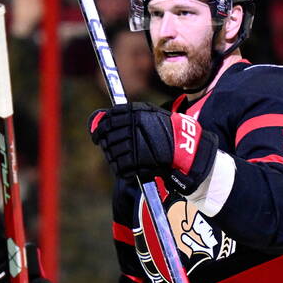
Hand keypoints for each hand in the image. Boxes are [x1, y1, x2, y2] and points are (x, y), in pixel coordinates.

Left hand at [89, 103, 218, 194]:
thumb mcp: (149, 113)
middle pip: (106, 137)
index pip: (106, 121)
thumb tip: (102, 116)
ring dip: (114, 157)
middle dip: (105, 144)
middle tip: (108, 148)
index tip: (97, 135)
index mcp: (132, 113)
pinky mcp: (134, 161)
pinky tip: (128, 168)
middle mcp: (130, 127)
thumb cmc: (166, 130)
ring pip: (111, 152)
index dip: (99, 129)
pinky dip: (121, 169)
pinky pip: (119, 167)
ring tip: (123, 158)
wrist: (184, 148)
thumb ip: (127, 113)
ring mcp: (132, 144)